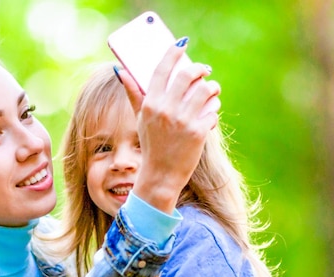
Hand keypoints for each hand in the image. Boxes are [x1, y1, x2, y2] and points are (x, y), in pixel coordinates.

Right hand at [119, 40, 220, 213]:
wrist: (161, 175)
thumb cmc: (151, 145)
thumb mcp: (140, 118)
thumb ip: (133, 94)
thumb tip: (120, 70)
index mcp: (150, 104)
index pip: (162, 69)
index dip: (173, 53)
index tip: (181, 45)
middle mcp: (166, 110)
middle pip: (188, 74)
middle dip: (199, 69)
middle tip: (204, 71)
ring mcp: (183, 121)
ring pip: (206, 90)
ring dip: (212, 88)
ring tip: (212, 91)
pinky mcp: (198, 132)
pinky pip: (213, 111)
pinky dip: (213, 111)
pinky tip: (209, 115)